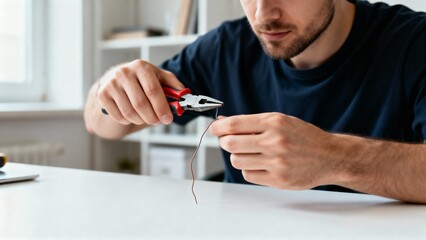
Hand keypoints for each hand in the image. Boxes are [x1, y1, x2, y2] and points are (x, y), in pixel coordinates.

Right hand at [97, 59, 184, 125]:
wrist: (118, 76)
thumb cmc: (143, 79)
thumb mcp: (159, 77)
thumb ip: (173, 85)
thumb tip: (184, 95)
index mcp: (141, 67)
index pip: (153, 90)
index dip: (162, 107)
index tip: (168, 119)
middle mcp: (124, 73)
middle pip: (141, 104)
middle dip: (152, 117)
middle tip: (158, 122)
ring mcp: (111, 84)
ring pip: (130, 113)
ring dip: (141, 120)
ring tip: (147, 118)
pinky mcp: (102, 94)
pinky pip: (119, 116)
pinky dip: (129, 121)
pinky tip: (134, 115)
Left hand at [210, 113, 340, 189]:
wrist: (330, 156)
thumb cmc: (303, 137)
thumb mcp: (280, 121)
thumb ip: (251, 122)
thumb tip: (222, 122)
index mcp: (275, 122)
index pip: (234, 125)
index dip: (218, 127)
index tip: (214, 128)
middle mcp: (275, 141)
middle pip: (230, 144)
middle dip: (225, 142)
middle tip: (229, 141)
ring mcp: (276, 162)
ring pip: (237, 160)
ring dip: (238, 156)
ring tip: (251, 153)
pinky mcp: (278, 180)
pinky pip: (248, 175)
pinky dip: (249, 169)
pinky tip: (260, 164)